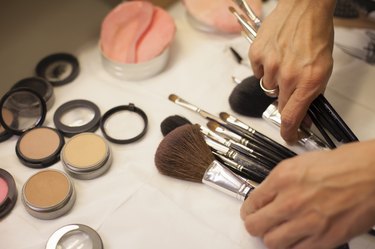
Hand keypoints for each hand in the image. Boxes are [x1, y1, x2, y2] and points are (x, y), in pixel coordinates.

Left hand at [240, 140, 374, 248]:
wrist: (371, 175)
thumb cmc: (342, 165)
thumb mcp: (299, 163)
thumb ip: (278, 182)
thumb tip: (265, 196)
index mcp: (282, 179)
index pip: (251, 203)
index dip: (248, 209)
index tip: (251, 211)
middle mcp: (291, 202)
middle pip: (255, 226)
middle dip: (254, 225)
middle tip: (259, 223)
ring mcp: (307, 223)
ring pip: (272, 243)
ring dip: (272, 237)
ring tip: (278, 231)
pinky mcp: (325, 239)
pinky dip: (293, 246)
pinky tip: (297, 237)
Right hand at [249, 0, 335, 142]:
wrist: (304, 8)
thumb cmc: (316, 35)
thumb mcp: (323, 68)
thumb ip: (312, 94)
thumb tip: (303, 115)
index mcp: (308, 81)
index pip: (292, 117)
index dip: (289, 132)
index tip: (288, 137)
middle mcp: (287, 76)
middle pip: (279, 104)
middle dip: (285, 99)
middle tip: (291, 84)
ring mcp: (270, 65)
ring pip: (267, 87)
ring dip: (275, 81)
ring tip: (284, 62)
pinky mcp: (257, 55)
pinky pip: (258, 72)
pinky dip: (265, 68)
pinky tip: (275, 55)